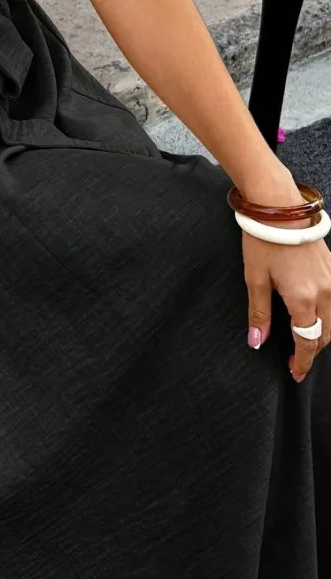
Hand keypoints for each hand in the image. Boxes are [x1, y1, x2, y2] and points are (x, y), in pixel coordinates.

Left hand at [243, 195, 330, 381]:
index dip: (302, 361)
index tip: (294, 372)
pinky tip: (314, 314)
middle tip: (295, 360)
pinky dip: (328, 314)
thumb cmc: (263, 240)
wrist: (279, 206)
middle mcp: (325, 292)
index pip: (308, 341)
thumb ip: (259, 313)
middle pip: (325, 334)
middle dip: (312, 350)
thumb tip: (257, 342)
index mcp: (304, 299)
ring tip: (303, 339)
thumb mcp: (255, 278)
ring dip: (322, 333)